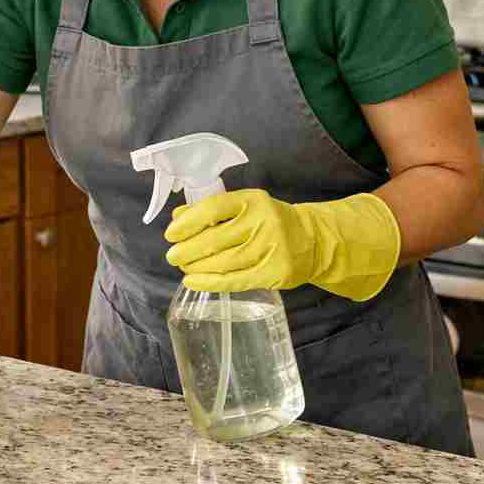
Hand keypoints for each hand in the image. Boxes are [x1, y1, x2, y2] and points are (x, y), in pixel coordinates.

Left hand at [164, 189, 400, 301]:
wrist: (313, 240)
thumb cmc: (269, 221)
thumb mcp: (244, 207)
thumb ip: (212, 210)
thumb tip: (177, 217)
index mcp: (253, 201)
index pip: (214, 208)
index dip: (188, 222)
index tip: (171, 233)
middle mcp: (264, 222)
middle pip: (216, 239)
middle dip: (187, 250)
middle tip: (172, 255)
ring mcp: (271, 249)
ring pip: (224, 262)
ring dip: (197, 267)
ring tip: (183, 267)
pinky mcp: (276, 272)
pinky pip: (236, 280)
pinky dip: (210, 282)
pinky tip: (193, 281)